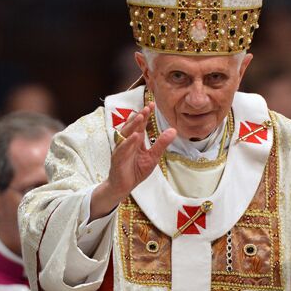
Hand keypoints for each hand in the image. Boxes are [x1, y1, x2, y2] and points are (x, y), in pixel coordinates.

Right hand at [89, 102, 175, 219]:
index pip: (140, 124)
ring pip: (125, 134)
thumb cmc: (136, 170)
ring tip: (141, 116)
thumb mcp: (153, 156)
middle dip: (139, 116)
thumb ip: (161, 143)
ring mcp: (121, 149)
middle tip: (147, 107)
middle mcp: (127, 142)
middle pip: (132, 126)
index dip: (146, 114)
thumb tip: (173, 130)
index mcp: (135, 140)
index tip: (152, 104)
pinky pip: (122, 149)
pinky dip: (128, 142)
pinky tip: (135, 136)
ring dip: (133, 125)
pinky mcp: (117, 159)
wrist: (124, 187)